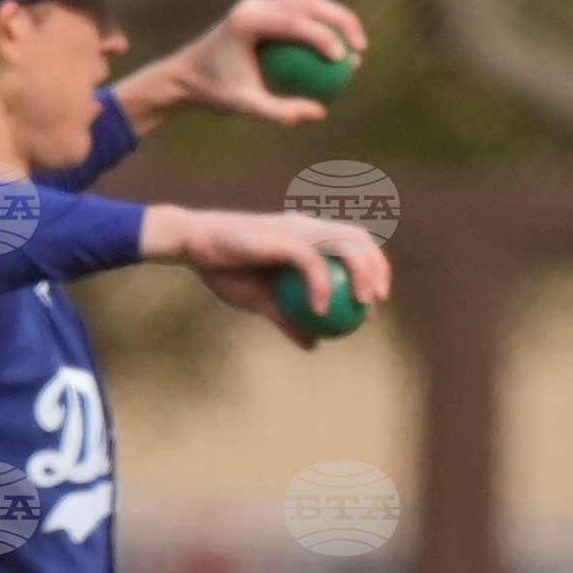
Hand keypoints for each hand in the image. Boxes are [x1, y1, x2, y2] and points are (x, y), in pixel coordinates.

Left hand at [116, 0, 369, 131]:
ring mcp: (261, 4)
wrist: (187, 75)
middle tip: (360, 49)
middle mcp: (255, 4)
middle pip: (309, 3)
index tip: (342, 59)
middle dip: (341, 21)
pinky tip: (340, 56)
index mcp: (247, 19)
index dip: (323, 37)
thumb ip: (280, 111)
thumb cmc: (214, 92)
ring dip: (337, 24)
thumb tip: (320, 111)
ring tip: (357, 52)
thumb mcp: (245, 107)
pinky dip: (323, 33)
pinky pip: (302, 18)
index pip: (294, 21)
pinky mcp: (266, 11)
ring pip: (310, 5)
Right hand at [137, 205, 391, 347]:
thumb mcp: (261, 303)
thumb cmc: (225, 271)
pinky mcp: (284, 236)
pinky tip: (322, 311)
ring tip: (362, 304)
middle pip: (358, 238)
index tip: (372, 303)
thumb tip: (313, 346)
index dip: (371, 268)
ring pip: (345, 244)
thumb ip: (289, 320)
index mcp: (307, 235)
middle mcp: (308, 226)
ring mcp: (298, 228)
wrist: (195, 248)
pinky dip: (322, 287)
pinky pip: (313, 263)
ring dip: (362, 273)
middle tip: (375, 302)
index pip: (351, 243)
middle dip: (377, 267)